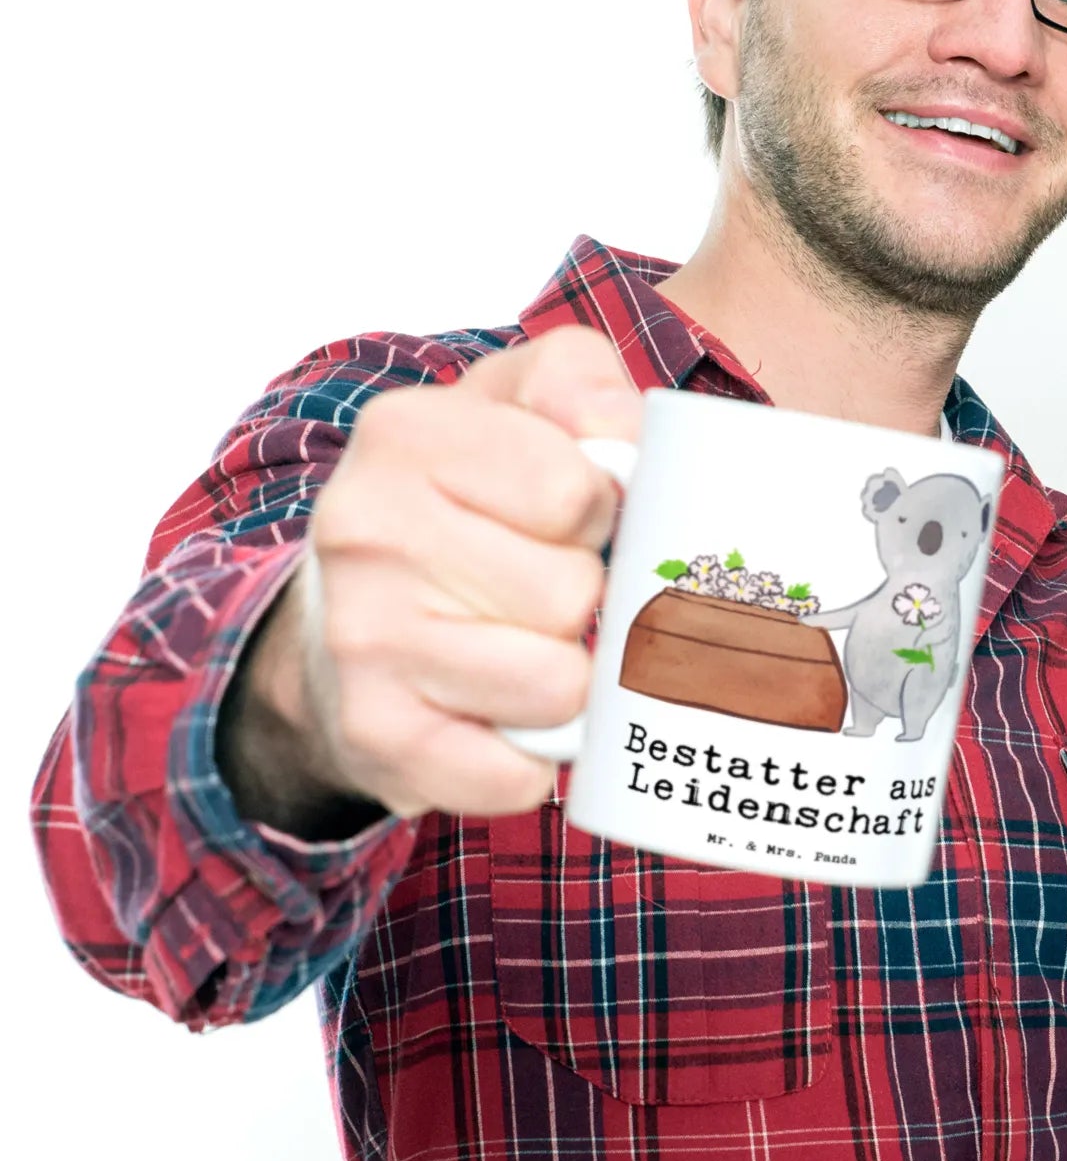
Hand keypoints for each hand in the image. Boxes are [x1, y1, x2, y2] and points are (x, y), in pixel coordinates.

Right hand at [224, 325, 640, 824]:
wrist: (346, 618)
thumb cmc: (468, 501)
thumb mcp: (520, 405)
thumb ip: (583, 385)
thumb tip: (626, 442)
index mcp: (406, 434)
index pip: (577, 492)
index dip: (597, 513)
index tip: (564, 516)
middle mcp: (364, 531)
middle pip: (572, 594)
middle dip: (581, 597)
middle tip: (537, 587)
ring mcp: (362, 640)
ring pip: (558, 687)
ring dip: (566, 679)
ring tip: (522, 646)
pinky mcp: (375, 737)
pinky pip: (518, 775)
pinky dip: (533, 758)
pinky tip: (500, 716)